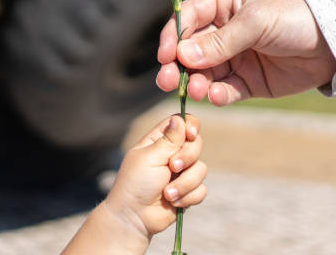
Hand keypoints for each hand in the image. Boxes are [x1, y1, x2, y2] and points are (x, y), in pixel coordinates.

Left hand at [105, 114, 205, 237]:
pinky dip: (188, 197)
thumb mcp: (150, 157)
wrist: (134, 218)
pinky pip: (201, 189)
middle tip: (171, 167)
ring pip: (201, 169)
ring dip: (184, 183)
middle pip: (196, 143)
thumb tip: (181, 119)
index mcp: (159, 141)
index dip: (191, 125)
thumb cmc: (135, 184)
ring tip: (166, 193)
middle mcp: (172, 154)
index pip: (182, 122)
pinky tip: (173, 202)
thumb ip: (169, 139)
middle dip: (187, 157)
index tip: (191, 134)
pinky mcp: (188, 191)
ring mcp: (181, 173)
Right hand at [156, 0, 335, 104]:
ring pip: (204, 73)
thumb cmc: (295, 16)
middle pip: (189, 50)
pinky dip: (219, 95)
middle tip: (168, 82)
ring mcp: (235, 57)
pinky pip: (225, 90)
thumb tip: (182, 57)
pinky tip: (218, 96)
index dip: (172, 37)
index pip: (187, 19)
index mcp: (222, 3)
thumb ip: (220, 41)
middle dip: (177, 66)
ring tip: (198, 90)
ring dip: (197, 83)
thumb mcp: (256, 21)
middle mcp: (223, 30)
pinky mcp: (248, 81)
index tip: (165, 56)